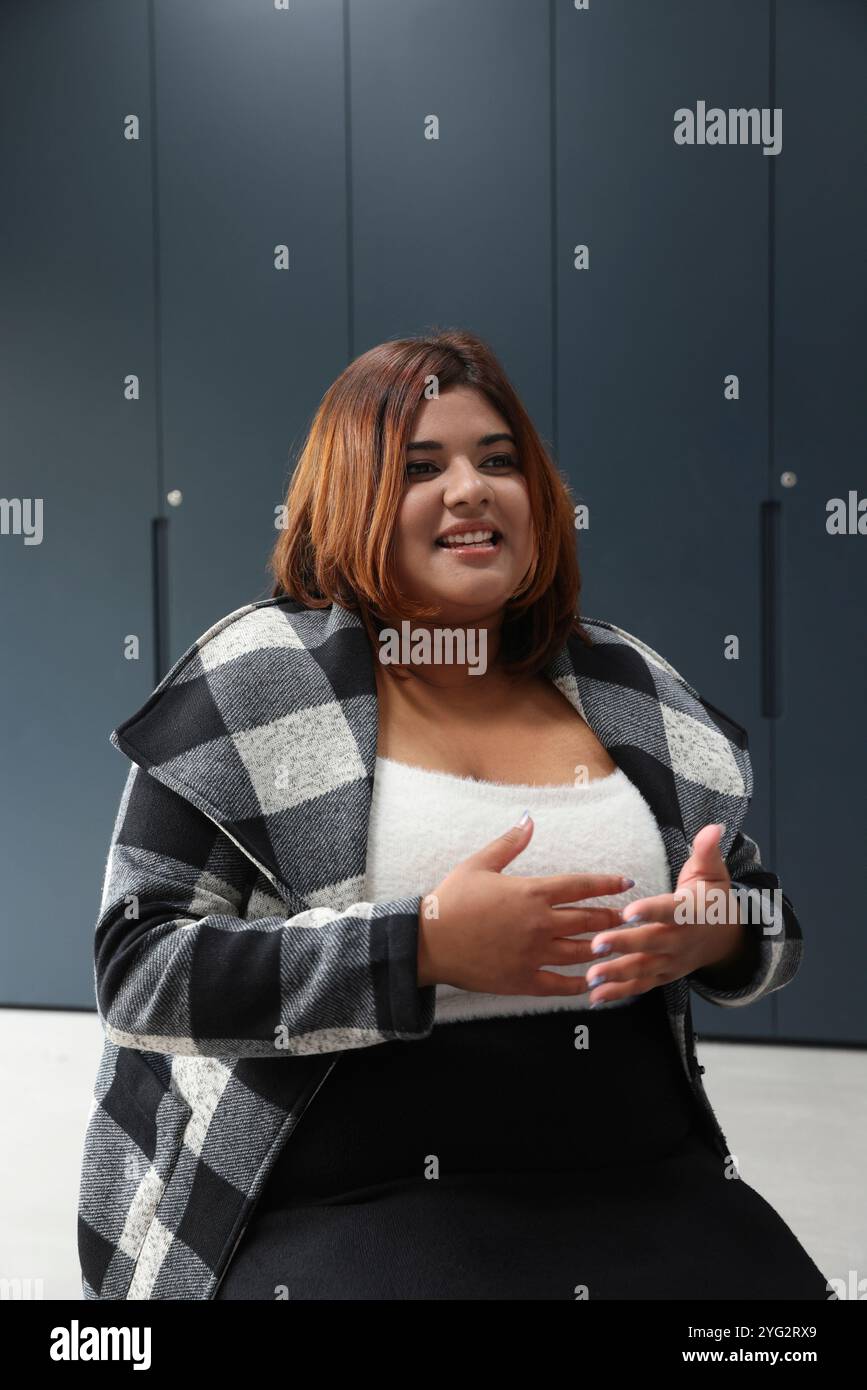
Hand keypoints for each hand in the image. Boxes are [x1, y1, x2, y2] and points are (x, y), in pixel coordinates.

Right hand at [417, 813, 630, 993]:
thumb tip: (528, 818)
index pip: (580, 886)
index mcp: (531, 893)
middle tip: (630, 917)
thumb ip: (509, 843)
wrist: (429, 941)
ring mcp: (534, 954)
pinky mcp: (524, 979)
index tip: (626, 882)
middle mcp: (539, 924)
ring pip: (581, 951)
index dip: (606, 883)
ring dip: (604, 947)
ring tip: (620, 946)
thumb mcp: (479, 864)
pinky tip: (594, 982)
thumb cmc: (451, 900)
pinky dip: (582, 983)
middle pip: (588, 920)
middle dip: (612, 917)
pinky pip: (561, 984)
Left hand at [584, 823, 746, 1004]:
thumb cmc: (711, 898)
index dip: (650, 912)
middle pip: (650, 943)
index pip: (669, 911)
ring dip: (616, 975)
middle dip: (623, 945)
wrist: (725, 937)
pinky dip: (618, 993)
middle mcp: (680, 940)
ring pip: (643, 969)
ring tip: (590, 978)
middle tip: (595, 946)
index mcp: (690, 912)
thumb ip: (707, 851)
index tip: (629, 912)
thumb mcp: (712, 872)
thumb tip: (713, 827)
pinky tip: (593, 998)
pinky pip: (639, 986)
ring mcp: (671, 961)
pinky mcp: (662, 975)